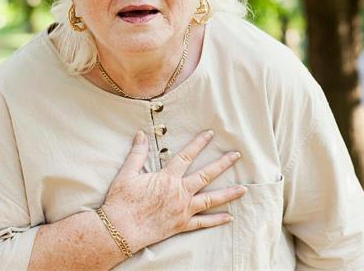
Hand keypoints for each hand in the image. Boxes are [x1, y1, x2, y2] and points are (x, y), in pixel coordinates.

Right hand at [102, 130, 244, 254]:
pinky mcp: (181, 225)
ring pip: (210, 199)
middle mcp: (179, 193)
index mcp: (168, 178)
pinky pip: (202, 223)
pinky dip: (216, 220)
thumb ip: (137, 153)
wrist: (119, 230)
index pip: (187, 156)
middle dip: (222, 164)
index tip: (210, 134)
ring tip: (243, 189)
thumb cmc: (121, 202)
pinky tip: (229, 217)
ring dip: (228, 193)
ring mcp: (183, 210)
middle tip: (236, 156)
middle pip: (206, 175)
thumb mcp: (127, 173)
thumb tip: (140, 134)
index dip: (199, 143)